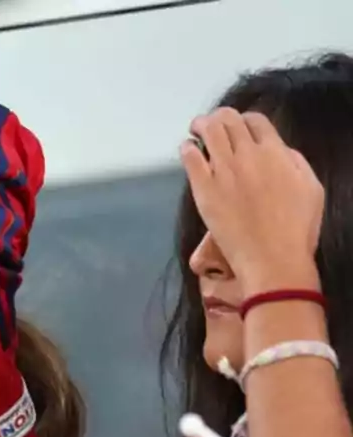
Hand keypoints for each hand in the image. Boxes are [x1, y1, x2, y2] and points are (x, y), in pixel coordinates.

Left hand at [181, 108, 323, 294]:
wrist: (272, 257)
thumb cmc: (295, 229)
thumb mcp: (310, 187)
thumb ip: (294, 162)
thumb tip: (279, 150)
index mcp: (276, 153)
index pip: (255, 120)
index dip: (244, 119)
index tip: (238, 126)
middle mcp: (248, 156)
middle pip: (228, 120)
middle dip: (219, 117)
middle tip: (211, 123)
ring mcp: (224, 171)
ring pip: (208, 132)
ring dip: (200, 125)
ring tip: (196, 128)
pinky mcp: (204, 189)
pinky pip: (191, 158)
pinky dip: (188, 148)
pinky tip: (187, 149)